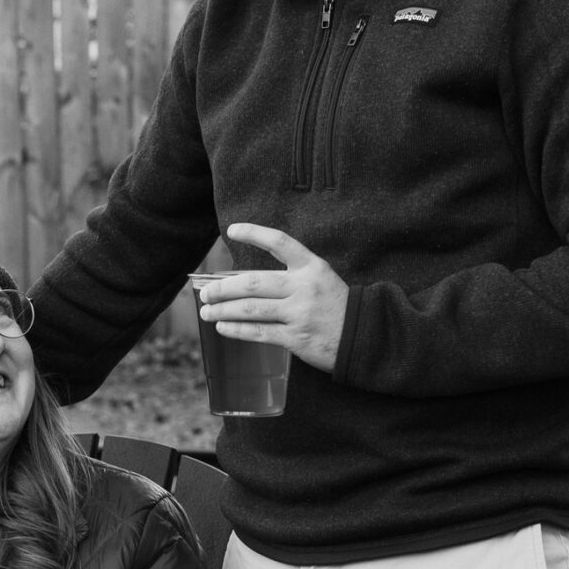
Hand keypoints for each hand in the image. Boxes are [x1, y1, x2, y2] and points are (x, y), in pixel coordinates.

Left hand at [197, 222, 348, 373]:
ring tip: (206, 312)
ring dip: (222, 310)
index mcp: (312, 267)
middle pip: (253, 283)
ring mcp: (300, 313)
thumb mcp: (320, 280)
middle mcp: (304, 287)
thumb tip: (242, 284)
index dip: (254, 233)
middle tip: (205, 293)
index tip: (232, 230)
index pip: (279, 242)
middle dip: (222, 288)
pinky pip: (258, 332)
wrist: (364, 336)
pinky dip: (236, 329)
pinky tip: (222, 326)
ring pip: (251, 309)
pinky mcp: (296, 337)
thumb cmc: (335, 307)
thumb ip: (290, 279)